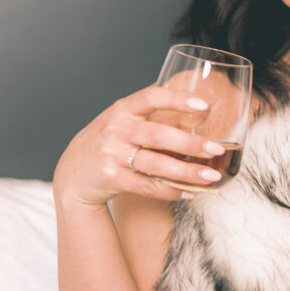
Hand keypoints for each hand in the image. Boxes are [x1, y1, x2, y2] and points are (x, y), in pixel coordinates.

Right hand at [53, 85, 226, 206]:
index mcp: (122, 110)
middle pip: (158, 135)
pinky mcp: (112, 179)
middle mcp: (116, 130)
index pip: (150, 98)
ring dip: (187, 172)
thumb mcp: (119, 120)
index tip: (203, 106)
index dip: (177, 99)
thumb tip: (191, 97)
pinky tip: (190, 192)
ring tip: (212, 176)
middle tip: (217, 149)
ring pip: (156, 163)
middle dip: (191, 143)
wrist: (72, 175)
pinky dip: (170, 191)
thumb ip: (148, 110)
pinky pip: (147, 186)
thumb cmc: (106, 143)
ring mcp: (112, 155)